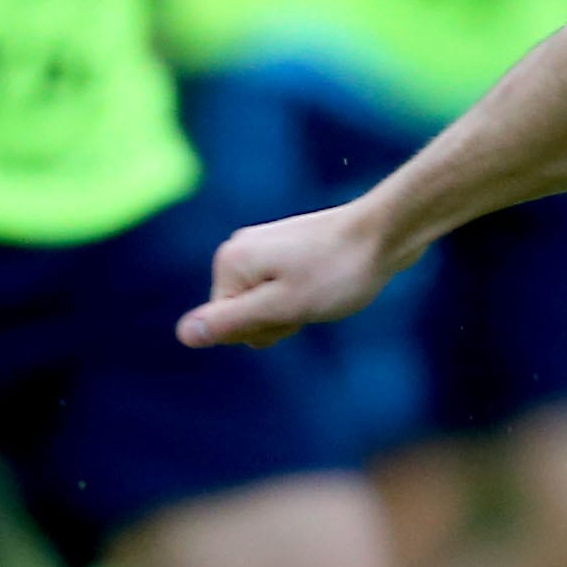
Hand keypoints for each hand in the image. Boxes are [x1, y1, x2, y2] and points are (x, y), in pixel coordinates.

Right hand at [179, 202, 393, 348]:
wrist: (385, 232)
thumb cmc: (337, 272)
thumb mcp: (283, 306)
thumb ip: (231, 322)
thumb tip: (182, 335)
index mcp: (230, 262)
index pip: (225, 325)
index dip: (264, 328)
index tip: (295, 308)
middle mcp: (239, 249)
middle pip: (243, 314)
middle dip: (278, 319)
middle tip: (311, 300)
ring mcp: (263, 247)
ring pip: (265, 305)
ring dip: (293, 310)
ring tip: (322, 291)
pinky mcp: (286, 249)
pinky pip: (283, 290)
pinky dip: (304, 296)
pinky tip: (326, 285)